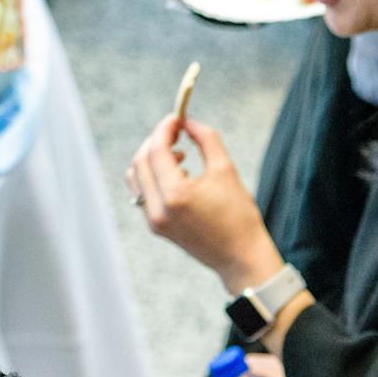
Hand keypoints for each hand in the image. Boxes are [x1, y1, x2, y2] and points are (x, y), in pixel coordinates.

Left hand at [129, 116, 282, 292]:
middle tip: (176, 132)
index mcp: (176, 195)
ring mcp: (154, 220)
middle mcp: (159, 209)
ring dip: (151, 159)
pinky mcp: (156, 227)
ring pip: (136, 177)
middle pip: (141, 161)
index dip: (165, 129)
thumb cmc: (239, 216)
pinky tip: (178, 176)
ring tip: (178, 156)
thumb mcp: (226, 170)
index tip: (176, 118)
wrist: (241, 258)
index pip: (157, 150)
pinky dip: (153, 177)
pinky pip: (143, 193)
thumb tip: (187, 121)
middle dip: (156, 141)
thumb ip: (205, 139)